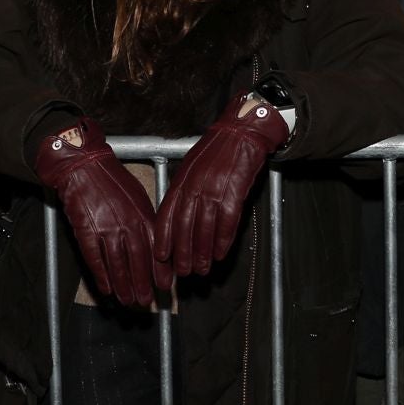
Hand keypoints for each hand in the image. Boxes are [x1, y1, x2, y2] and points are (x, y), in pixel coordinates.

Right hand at [34, 119, 159, 307]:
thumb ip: (148, 221)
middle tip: (145, 301)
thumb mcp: (139, 198)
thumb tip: (159, 245)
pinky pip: (94, 258)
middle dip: (142, 283)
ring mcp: (105, 227)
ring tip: (127, 300)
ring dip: (123, 284)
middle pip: (137, 260)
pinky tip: (106, 288)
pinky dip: (101, 275)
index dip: (160, 269)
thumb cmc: (113, 181)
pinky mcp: (85, 229)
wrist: (84, 166)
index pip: (156, 247)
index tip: (164, 286)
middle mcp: (126, 222)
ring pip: (116, 263)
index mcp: (142, 213)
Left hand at [155, 93, 287, 277]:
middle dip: (183, 253)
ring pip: (205, 228)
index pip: (167, 215)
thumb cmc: (216, 150)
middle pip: (185, 227)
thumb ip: (183, 191)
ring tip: (203, 268)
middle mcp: (195, 187)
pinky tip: (221, 253)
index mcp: (181, 181)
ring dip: (203, 252)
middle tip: (183, 272)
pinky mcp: (235, 192)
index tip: (161, 257)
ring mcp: (215, 189)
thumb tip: (174, 217)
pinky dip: (224, 240)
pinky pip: (227, 221)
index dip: (163, 239)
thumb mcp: (191, 167)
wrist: (242, 132)